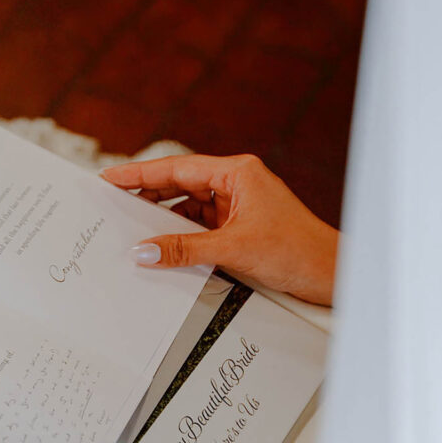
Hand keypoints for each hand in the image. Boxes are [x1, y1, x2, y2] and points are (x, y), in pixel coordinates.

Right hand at [102, 154, 338, 305]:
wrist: (330, 274)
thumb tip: (145, 250)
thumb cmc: (298, 250)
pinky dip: (179, 233)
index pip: (177, 168)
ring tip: (131, 226)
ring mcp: (237, 204)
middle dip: (145, 193)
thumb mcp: (232, 249)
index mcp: (238, 172)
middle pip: (179, 183)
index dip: (139, 173)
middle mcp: (236, 183)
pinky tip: (161, 243)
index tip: (111, 176)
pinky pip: (198, 224)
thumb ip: (183, 249)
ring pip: (187, 205)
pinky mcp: (237, 226)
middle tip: (112, 200)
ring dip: (162, 217)